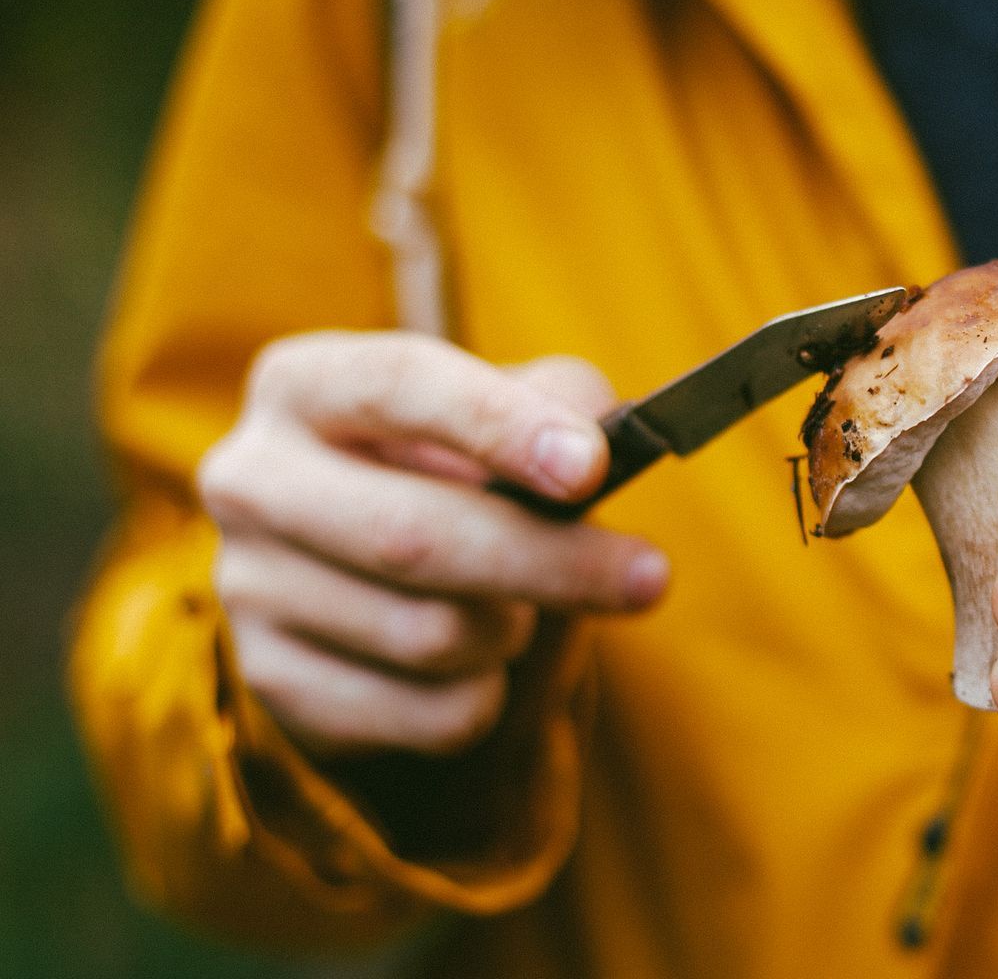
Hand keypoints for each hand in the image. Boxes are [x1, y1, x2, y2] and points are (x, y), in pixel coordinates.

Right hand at [199, 331, 668, 758]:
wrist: (376, 583)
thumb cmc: (461, 472)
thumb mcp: (507, 411)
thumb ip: (560, 403)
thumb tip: (597, 440)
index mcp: (305, 382)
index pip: (399, 386)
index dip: (500, 425)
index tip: (592, 469)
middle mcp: (252, 477)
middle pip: (413, 535)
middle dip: (550, 562)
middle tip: (651, 578)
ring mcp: (247, 586)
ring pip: (429, 635)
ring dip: (514, 630)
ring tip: (519, 608)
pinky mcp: (272, 682)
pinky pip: (425, 714)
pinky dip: (486, 697)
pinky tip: (478, 666)